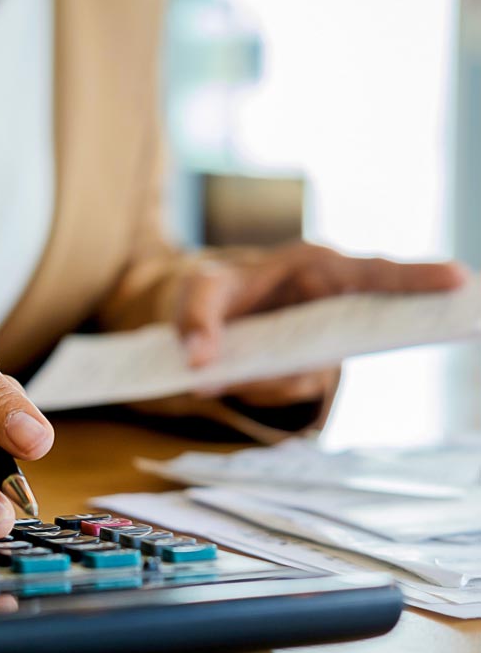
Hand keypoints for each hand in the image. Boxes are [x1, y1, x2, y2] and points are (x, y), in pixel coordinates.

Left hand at [174, 241, 466, 407]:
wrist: (206, 317)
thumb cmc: (214, 290)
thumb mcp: (196, 290)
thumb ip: (196, 317)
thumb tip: (202, 362)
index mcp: (314, 266)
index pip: (371, 273)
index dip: (413, 278)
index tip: (457, 279)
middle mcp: (329, 302)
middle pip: (373, 320)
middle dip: (397, 325)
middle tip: (430, 320)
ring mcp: (322, 340)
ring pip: (311, 369)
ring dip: (266, 375)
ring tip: (216, 364)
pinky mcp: (308, 368)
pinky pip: (288, 385)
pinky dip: (257, 385)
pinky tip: (226, 374)